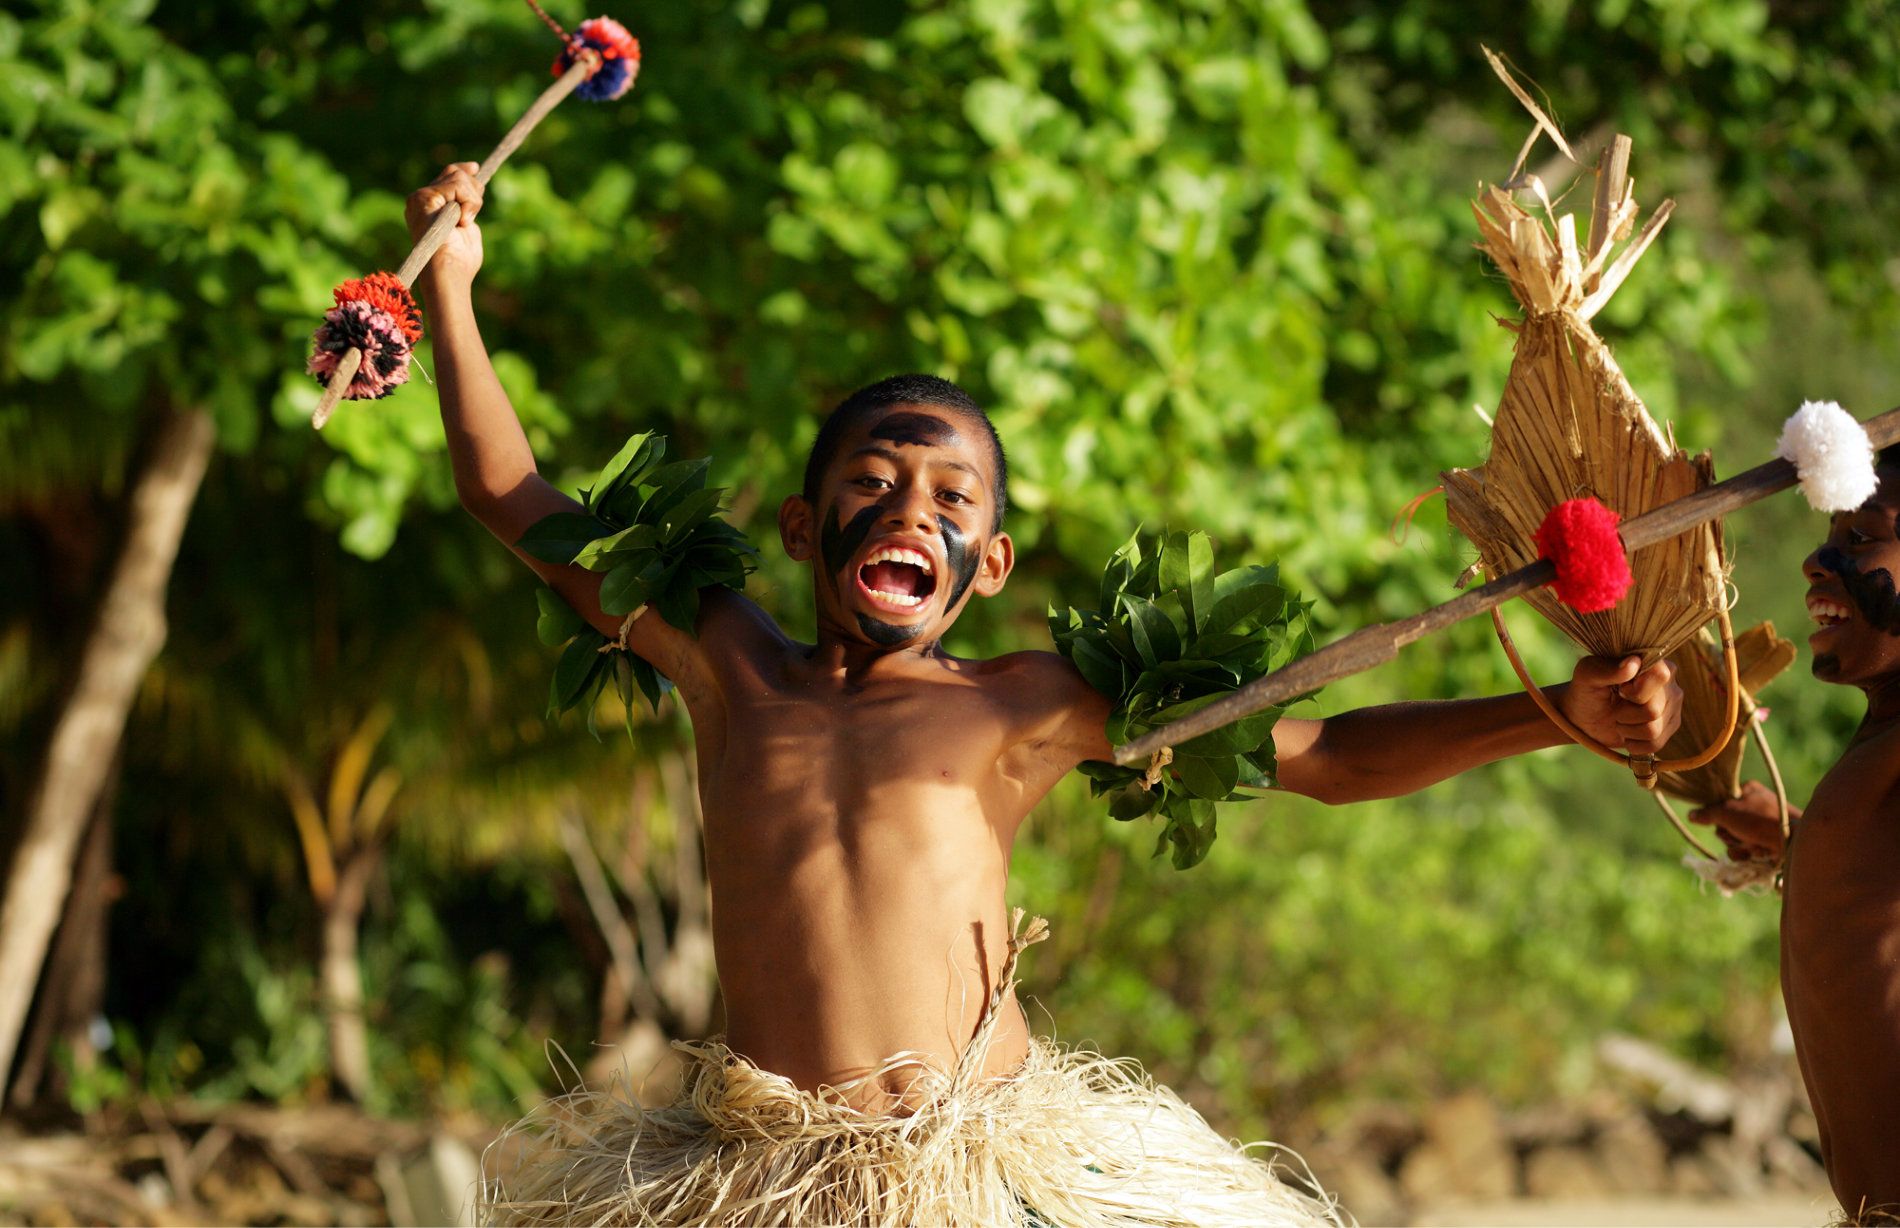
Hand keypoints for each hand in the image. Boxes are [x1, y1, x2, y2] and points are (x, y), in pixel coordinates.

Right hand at [407, 162, 484, 288]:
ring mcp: (420, 198)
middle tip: (471, 215)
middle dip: (473, 189)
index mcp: (428, 206)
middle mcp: (419, 199)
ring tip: (465, 223)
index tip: (475, 168)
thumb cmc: (460, 260)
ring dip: (472, 201)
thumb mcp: (466, 226)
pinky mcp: (424, 198)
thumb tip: (475, 189)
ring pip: (458, 178)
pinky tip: (463, 222)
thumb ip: (465, 207)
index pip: (447, 175)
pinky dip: (468, 204)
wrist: (449, 272)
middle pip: (454, 172)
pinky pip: (457, 186)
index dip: (464, 170)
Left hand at [1558, 654, 1680, 755]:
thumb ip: (1606, 668)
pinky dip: (1632, 743)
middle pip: (1652, 710)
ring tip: (1619, 717)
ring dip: (1626, 728)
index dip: (1634, 690)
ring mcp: (1672, 708)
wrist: (1584, 718)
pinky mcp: (1669, 728)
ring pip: (1652, 730)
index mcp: (1654, 663)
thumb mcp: (1587, 674)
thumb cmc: (1587, 690)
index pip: (1659, 676)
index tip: (1619, 688)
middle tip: (1615, 704)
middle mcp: (1669, 684)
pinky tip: (1626, 732)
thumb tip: (1633, 663)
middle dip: (1623, 713)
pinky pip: (1654, 745)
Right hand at [1689, 779, 1792, 860]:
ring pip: (1733, 839)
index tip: (1721, 818)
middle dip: (1729, 834)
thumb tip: (1690, 815)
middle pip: (1725, 823)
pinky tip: (1757, 853)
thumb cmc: (1760, 820)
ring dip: (1738, 846)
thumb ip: (1707, 813)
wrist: (1793, 840)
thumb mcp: (1728, 812)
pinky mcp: (1766, 843)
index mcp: (1747, 791)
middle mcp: (1754, 807)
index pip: (1721, 802)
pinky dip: (1747, 854)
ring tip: (1752, 845)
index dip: (1718, 813)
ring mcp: (1760, 826)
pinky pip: (1745, 850)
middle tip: (1739, 833)